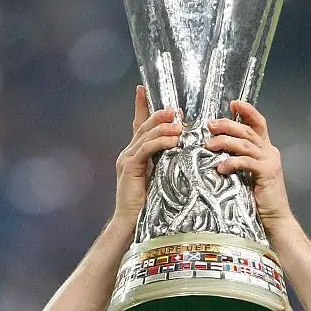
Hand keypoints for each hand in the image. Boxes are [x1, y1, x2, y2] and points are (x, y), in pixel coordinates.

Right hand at [113, 86, 180, 227]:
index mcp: (135, 153)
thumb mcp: (161, 177)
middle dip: (160, 115)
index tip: (142, 89)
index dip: (141, 106)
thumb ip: (166, 161)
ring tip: (178, 124)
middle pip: (144, 126)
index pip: (138, 125)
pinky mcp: (130, 167)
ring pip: (146, 135)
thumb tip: (183, 147)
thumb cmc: (149, 203)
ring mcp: (127, 159)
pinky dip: (160, 142)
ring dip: (164, 128)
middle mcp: (128, 152)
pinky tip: (173, 140)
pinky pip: (146, 149)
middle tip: (176, 110)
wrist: (132, 221)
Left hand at [205, 100, 293, 234]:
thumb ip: (239, 162)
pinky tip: (220, 167)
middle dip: (228, 125)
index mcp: (266, 150)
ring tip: (208, 144)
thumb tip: (217, 154)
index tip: (233, 103)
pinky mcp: (267, 173)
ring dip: (225, 142)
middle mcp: (270, 152)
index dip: (247, 111)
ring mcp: (270, 162)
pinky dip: (232, 162)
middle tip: (210, 124)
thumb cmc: (258, 201)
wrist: (276, 220)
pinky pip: (246, 162)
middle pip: (248, 131)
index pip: (258, 124)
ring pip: (245, 144)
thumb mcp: (247, 177)